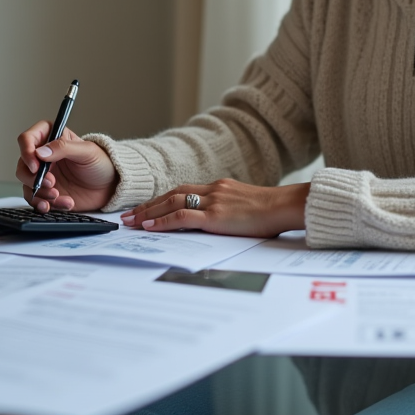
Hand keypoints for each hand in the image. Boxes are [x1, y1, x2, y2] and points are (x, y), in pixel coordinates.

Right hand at [15, 121, 118, 212]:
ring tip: (58, 196)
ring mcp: (44, 176)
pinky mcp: (47, 193)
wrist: (110, 186)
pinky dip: (46, 204)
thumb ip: (64, 147)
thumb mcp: (87, 151)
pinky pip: (37, 199)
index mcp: (52, 138)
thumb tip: (40, 152)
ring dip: (40, 193)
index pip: (28, 139)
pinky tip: (62, 204)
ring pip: (27, 185)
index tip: (35, 165)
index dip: (27, 151)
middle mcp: (44, 157)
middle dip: (33, 177)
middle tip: (51, 183)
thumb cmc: (102, 163)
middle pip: (23, 165)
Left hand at [120, 179, 309, 237]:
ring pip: (172, 203)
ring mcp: (213, 201)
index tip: (147, 207)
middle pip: (172, 195)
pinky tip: (150, 226)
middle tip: (128, 215)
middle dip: (148, 205)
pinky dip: (163, 221)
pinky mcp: (216, 215)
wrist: (286, 206)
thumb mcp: (247, 206)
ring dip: (148, 212)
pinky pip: (182, 217)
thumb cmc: (273, 211)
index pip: (183, 191)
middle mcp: (213, 190)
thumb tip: (219, 223)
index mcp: (220, 187)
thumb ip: (229, 212)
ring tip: (131, 222)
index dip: (162, 200)